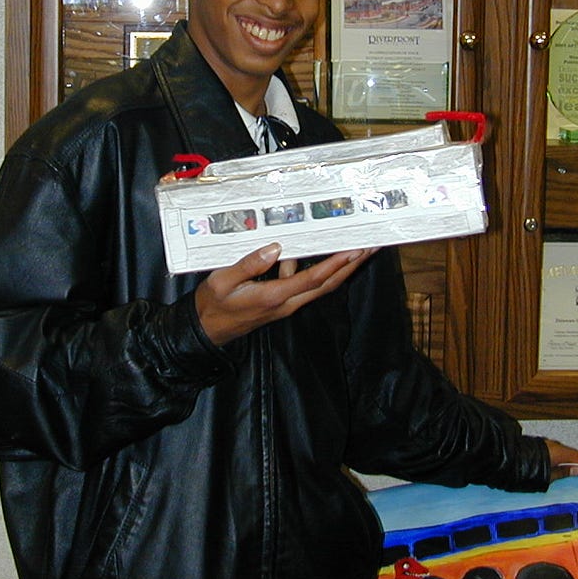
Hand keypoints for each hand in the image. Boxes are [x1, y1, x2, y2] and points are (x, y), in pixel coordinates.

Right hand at [195, 242, 375, 345]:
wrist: (207, 330)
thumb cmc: (213, 305)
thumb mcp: (223, 281)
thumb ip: (249, 264)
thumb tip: (275, 248)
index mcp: (274, 297)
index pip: (312, 279)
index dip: (335, 265)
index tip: (354, 250)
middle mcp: (287, 302)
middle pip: (327, 284)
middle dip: (351, 266)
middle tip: (370, 248)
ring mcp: (286, 304)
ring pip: (320, 286)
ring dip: (340, 269)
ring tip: (355, 249)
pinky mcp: (282, 301)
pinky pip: (305, 284)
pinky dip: (316, 270)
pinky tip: (310, 251)